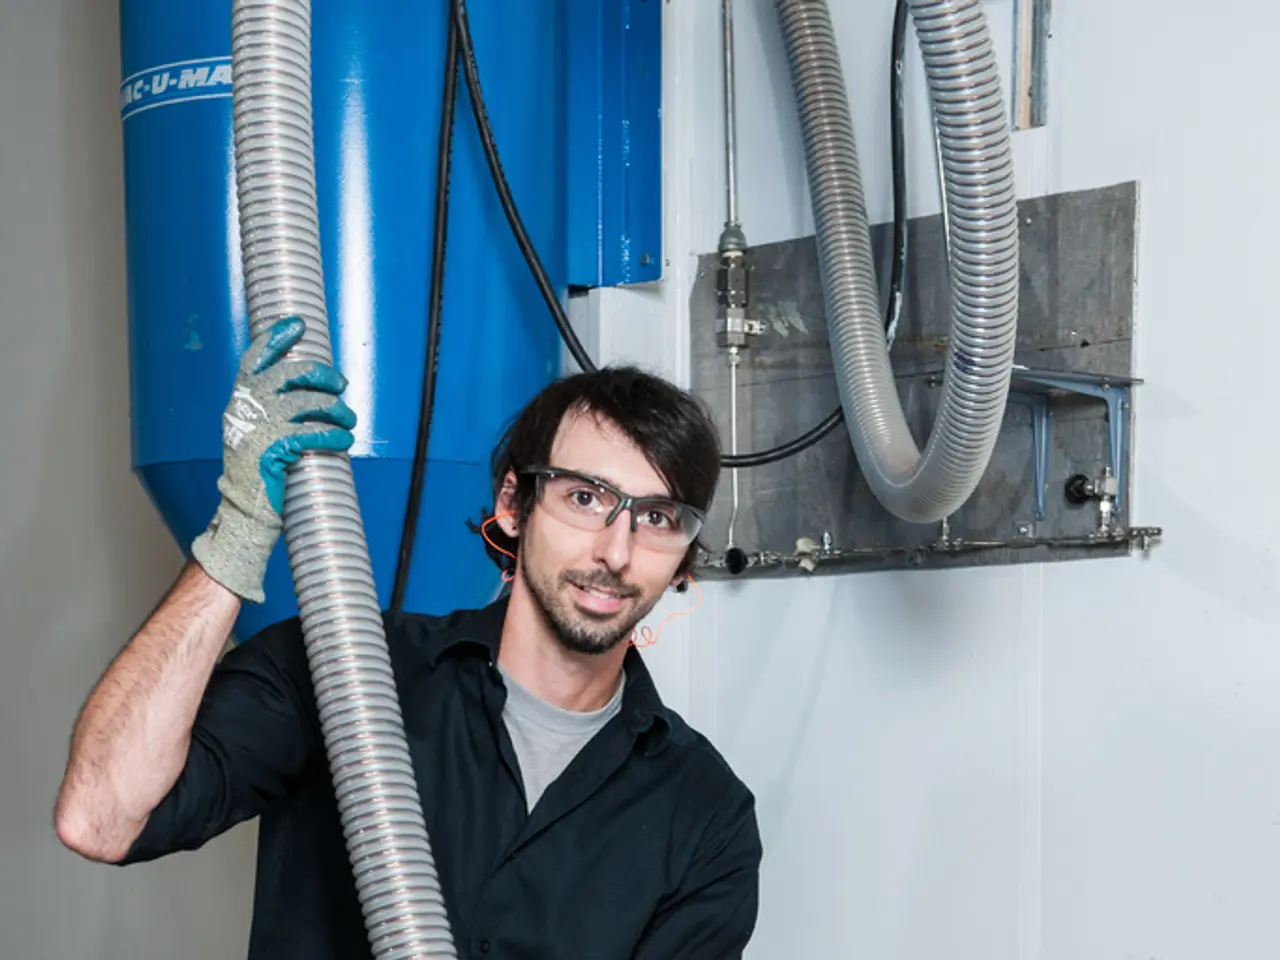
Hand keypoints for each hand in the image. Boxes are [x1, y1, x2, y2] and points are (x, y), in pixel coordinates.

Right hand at [191, 317, 356, 602]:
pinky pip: (312, 433)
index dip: (275, 339)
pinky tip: (345, 438)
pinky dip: (334, 434)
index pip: (253, 359)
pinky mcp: (273, 451)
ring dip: (335, 410)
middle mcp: (245, 409)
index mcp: (239, 401)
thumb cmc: (257, 471)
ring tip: (348, 420)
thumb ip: (271, 408)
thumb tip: (309, 387)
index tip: (298, 325)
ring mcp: (258, 429)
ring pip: (306, 403)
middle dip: (321, 375)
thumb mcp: (256, 433)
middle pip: (288, 375)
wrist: (243, 510)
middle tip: (341, 384)